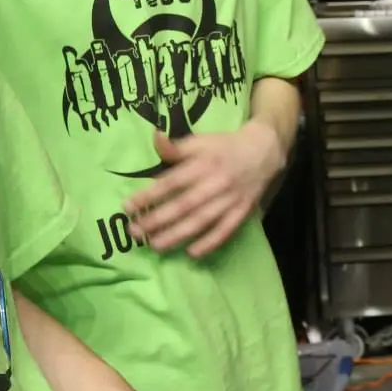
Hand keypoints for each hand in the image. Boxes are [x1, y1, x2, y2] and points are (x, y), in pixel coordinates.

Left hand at [126, 123, 287, 258]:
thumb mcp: (200, 141)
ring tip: (155, 246)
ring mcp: (231, 199)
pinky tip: (192, 253)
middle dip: (158, 220)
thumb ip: (176, 146)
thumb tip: (154, 137)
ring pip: (202, 220)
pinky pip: (226, 230)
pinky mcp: (242, 211)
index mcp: (204, 163)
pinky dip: (210, 243)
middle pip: (184, 205)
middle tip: (135, 232)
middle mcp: (216, 182)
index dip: (150, 195)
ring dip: (178, 235)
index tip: (128, 206)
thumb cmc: (224, 147)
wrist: (264, 151)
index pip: (172, 182)